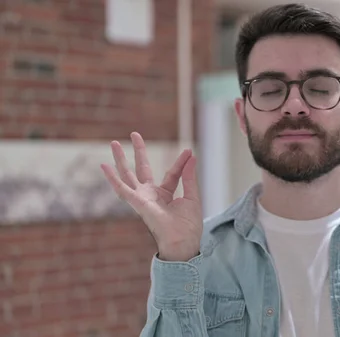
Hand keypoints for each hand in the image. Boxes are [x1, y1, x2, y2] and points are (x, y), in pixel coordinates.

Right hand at [100, 132, 202, 261]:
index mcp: (165, 195)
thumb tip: (191, 156)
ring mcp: (142, 198)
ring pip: (128, 175)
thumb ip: (188, 177)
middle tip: (134, 134)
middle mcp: (151, 195)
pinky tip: (103, 166)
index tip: (189, 152)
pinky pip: (121, 189)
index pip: (172, 174)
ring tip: (114, 142)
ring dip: (121, 159)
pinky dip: (112, 178)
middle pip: (142, 169)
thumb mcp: (191, 197)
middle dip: (139, 152)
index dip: (180, 163)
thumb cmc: (188, 225)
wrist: (183, 241)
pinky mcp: (137, 203)